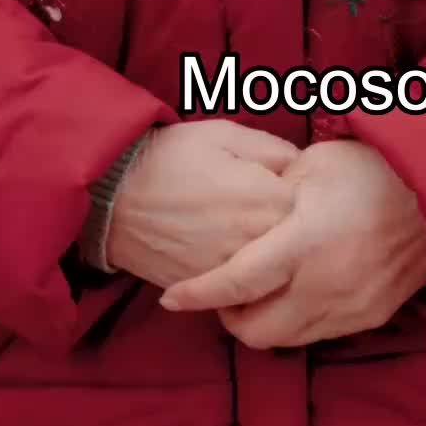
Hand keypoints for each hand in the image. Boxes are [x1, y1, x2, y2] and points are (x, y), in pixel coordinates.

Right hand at [106, 121, 299, 290]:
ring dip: (266, 251)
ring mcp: (236, 272)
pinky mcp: (210, 290)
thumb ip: (273, 149)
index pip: (310, 203)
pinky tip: (225, 249)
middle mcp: (258, 242)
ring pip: (271, 269)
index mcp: (269, 200)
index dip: (297, 190)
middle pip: (295, 241)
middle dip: (286, 224)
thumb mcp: (225, 134)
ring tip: (241, 226)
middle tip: (261, 204)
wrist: (114, 197)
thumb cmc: (171, 157)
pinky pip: (241, 287)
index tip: (282, 182)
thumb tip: (301, 165)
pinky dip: (240, 274)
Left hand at [158, 139, 425, 346]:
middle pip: (256, 330)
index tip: (172, 298)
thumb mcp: (313, 165)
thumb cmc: (373, 168)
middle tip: (222, 292)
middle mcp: (326, 283)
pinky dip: (297, 321)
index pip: (238, 281)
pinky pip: (320, 334)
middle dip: (229, 317)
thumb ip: (271, 194)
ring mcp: (352, 306)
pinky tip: (296, 293)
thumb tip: (239, 214)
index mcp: (306, 241)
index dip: (199, 293)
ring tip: (257, 292)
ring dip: (263, 322)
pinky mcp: (371, 316)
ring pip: (287, 339)